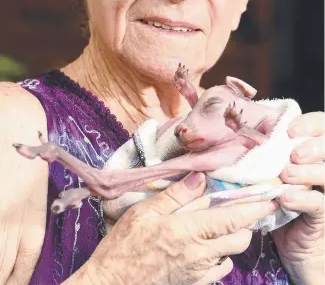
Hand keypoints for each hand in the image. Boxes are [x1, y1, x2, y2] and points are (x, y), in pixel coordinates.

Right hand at [77, 172, 277, 284]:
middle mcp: (200, 255)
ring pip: (232, 253)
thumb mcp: (145, 211)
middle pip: (240, 239)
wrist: (112, 283)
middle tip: (242, 206)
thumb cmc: (125, 245)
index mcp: (188, 232)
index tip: (268, 198)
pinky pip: (220, 269)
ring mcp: (198, 272)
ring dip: (234, 237)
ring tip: (223, 222)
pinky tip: (208, 243)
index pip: (231, 219)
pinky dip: (222, 254)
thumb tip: (201, 177)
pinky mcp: (194, 283)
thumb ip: (176, 194)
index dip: (253, 209)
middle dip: (247, 222)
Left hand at [272, 111, 324, 283]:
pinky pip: (319, 203)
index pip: (321, 126)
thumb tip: (235, 135)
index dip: (310, 123)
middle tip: (295, 154)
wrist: (293, 243)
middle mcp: (321, 167)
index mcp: (310, 151)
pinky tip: (286, 199)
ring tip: (287, 175)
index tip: (290, 129)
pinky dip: (302, 199)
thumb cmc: (275, 197)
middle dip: (313, 146)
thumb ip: (263, 155)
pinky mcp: (322, 214)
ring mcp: (324, 191)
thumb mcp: (269, 172)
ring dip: (307, 172)